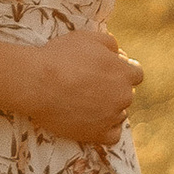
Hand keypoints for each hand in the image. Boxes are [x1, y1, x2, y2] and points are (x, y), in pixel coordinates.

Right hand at [7, 28, 142, 144]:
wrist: (37, 83)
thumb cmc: (60, 57)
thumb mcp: (87, 37)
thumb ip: (110, 43)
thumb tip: (118, 52)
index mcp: (124, 72)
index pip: (136, 74)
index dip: (122, 72)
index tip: (108, 72)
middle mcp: (123, 96)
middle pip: (126, 94)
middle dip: (113, 90)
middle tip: (90, 86)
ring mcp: (111, 117)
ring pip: (120, 114)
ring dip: (108, 108)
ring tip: (85, 102)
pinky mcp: (97, 134)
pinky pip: (113, 136)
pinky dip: (106, 129)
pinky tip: (94, 121)